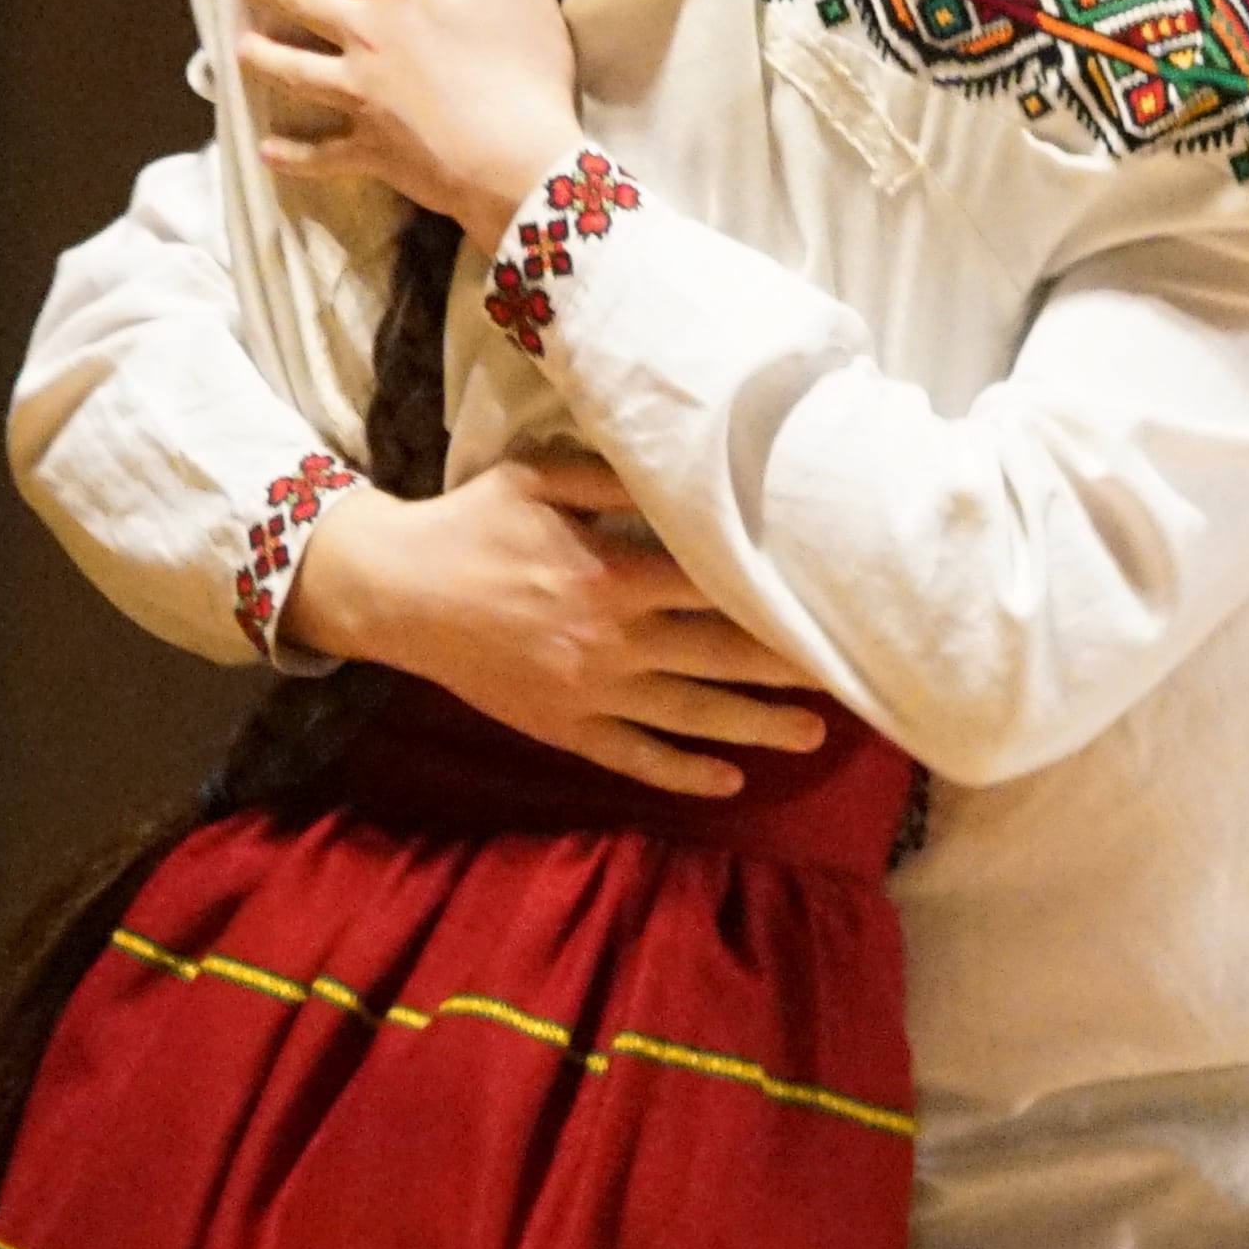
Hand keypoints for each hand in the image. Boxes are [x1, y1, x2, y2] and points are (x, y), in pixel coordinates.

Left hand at [239, 0, 583, 241]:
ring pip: (292, 69)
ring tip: (242, 47)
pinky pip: (317, 153)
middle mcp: (363, 33)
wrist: (517, 160)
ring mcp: (357, 93)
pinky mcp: (365, 146)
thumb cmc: (524, 65)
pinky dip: (291, 154)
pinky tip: (268, 150)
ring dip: (262, 55)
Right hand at [278, 455, 827, 793]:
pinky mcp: (565, 728)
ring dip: (756, 726)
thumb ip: (613, 477)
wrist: (395, 591)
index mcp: (613, 575)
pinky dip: (683, 772)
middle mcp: (613, 641)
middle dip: (789, 668)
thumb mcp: (540, 478)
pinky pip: (635, 758)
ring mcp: (591, 693)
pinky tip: (729, 780)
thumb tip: (683, 468)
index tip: (830, 603)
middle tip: (853, 675)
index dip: (775, 599)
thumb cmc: (472, 524)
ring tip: (815, 733)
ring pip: (691, 715)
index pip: (715, 590)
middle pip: (721, 657)